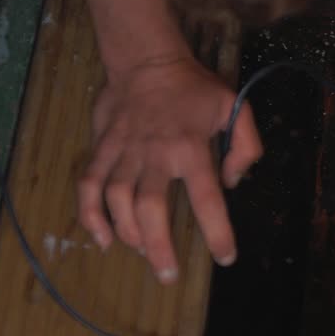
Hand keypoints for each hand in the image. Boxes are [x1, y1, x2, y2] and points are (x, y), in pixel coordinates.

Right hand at [77, 55, 261, 282]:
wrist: (147, 60)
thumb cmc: (194, 88)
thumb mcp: (234, 107)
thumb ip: (245, 146)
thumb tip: (233, 182)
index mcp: (191, 147)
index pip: (207, 198)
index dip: (217, 232)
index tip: (225, 258)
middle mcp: (154, 153)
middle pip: (150, 208)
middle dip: (158, 246)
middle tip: (168, 275)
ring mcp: (124, 151)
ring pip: (117, 199)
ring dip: (127, 233)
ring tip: (142, 254)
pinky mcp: (102, 148)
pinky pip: (89, 184)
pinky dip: (90, 214)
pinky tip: (102, 238)